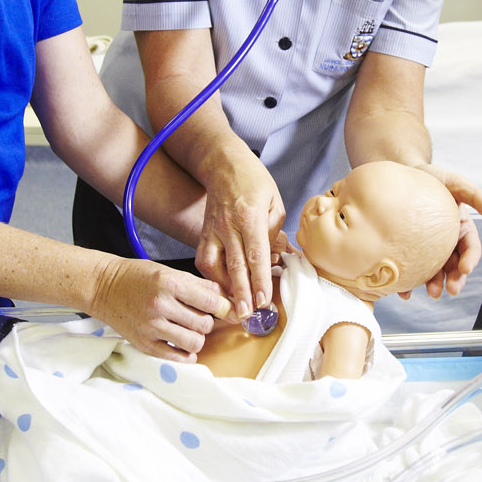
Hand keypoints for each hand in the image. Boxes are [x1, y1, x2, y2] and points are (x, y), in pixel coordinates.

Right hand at [89, 256, 230, 361]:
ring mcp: (151, 327)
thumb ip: (199, 286)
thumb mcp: (169, 272)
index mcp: (169, 283)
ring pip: (194, 342)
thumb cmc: (138, 276)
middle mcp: (160, 306)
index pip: (210, 301)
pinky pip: (176, 357)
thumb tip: (227, 300)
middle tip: (198, 316)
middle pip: (204, 324)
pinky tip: (183, 345)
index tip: (227, 310)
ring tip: (188, 329)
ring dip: (196, 337)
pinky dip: (186, 354)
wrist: (103, 287)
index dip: (224, 307)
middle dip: (207, 321)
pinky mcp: (144, 344)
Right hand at [194, 160, 285, 320]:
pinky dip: (210, 278)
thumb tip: (277, 259)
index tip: (264, 299)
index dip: (260, 280)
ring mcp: (212, 230)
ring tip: (233, 308)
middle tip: (247, 315)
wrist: (224, 166)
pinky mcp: (203, 234)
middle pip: (235, 265)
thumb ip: (274, 232)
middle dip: (241, 294)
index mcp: (250, 216)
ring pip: (214, 266)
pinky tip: (220, 289)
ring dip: (224, 289)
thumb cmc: (254, 182)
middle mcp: (228, 225)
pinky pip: (203, 260)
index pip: (256, 255)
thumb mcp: (274, 202)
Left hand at [398, 164, 481, 299]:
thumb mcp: (456, 183)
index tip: (465, 269)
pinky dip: (408, 283)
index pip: (470, 249)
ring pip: (434, 271)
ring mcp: (427, 248)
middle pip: (454, 266)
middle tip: (450, 290)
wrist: (403, 174)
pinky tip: (404, 292)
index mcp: (461, 229)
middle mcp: (446, 242)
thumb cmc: (432, 178)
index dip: (470, 260)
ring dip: (434, 284)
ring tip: (431, 293)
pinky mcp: (408, 251)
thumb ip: (477, 196)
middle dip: (455, 280)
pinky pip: (410, 269)